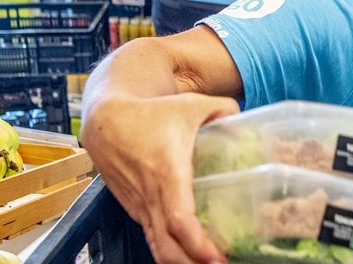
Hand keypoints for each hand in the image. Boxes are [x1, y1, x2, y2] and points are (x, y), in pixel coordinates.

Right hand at [82, 92, 238, 262]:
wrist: (105, 121)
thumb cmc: (150, 113)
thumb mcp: (191, 104)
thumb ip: (224, 109)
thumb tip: (248, 120)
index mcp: (167, 171)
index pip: (178, 218)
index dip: (197, 243)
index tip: (216, 257)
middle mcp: (151, 195)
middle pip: (167, 245)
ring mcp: (140, 206)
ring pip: (158, 246)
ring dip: (182, 262)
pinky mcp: (135, 209)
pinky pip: (152, 238)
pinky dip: (170, 252)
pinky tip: (190, 258)